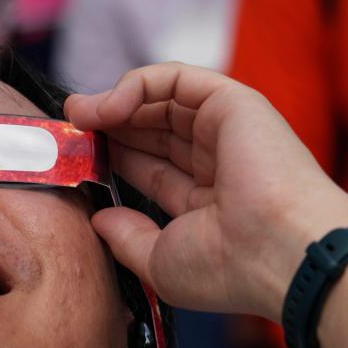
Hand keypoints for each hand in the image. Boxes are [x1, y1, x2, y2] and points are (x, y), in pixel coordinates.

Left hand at [65, 63, 347, 320]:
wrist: (280, 254)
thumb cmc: (228, 268)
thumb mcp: (159, 260)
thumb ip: (126, 238)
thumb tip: (99, 220)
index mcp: (207, 200)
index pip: (149, 169)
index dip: (110, 158)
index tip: (73, 158)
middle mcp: (218, 162)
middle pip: (151, 131)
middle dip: (106, 126)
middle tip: (67, 127)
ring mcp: (226, 130)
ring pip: (160, 101)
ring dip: (113, 102)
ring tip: (77, 114)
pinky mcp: (232, 103)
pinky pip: (176, 79)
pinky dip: (137, 84)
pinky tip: (106, 106)